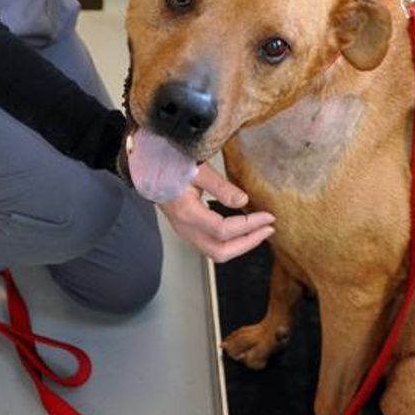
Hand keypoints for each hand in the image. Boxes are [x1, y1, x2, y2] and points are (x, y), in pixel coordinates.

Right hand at [157, 161, 274, 262]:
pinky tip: (242, 226)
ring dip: (240, 244)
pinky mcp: (187, 227)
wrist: (146, 165)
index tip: (268, 216)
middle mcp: (185, 227)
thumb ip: (220, 186)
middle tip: (268, 229)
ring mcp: (185, 230)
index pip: (224, 230)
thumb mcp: (197, 169)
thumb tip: (243, 202)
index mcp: (187, 213)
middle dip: (248, 243)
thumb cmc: (169, 162)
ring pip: (216, 251)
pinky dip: (230, 239)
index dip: (249, 226)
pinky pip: (211, 243)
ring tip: (259, 230)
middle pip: (220, 251)